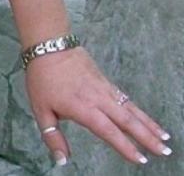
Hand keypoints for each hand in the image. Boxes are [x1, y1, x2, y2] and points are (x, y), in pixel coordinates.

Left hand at [25, 46, 171, 167]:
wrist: (48, 44)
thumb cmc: (42, 78)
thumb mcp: (40, 109)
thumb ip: (52, 137)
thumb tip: (62, 162)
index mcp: (83, 108)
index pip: (108, 130)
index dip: (125, 146)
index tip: (141, 159)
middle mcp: (98, 98)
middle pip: (127, 120)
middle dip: (147, 137)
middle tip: (165, 151)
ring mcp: (103, 88)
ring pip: (131, 108)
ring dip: (149, 123)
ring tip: (165, 137)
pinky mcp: (105, 80)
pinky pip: (125, 98)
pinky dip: (139, 110)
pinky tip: (146, 119)